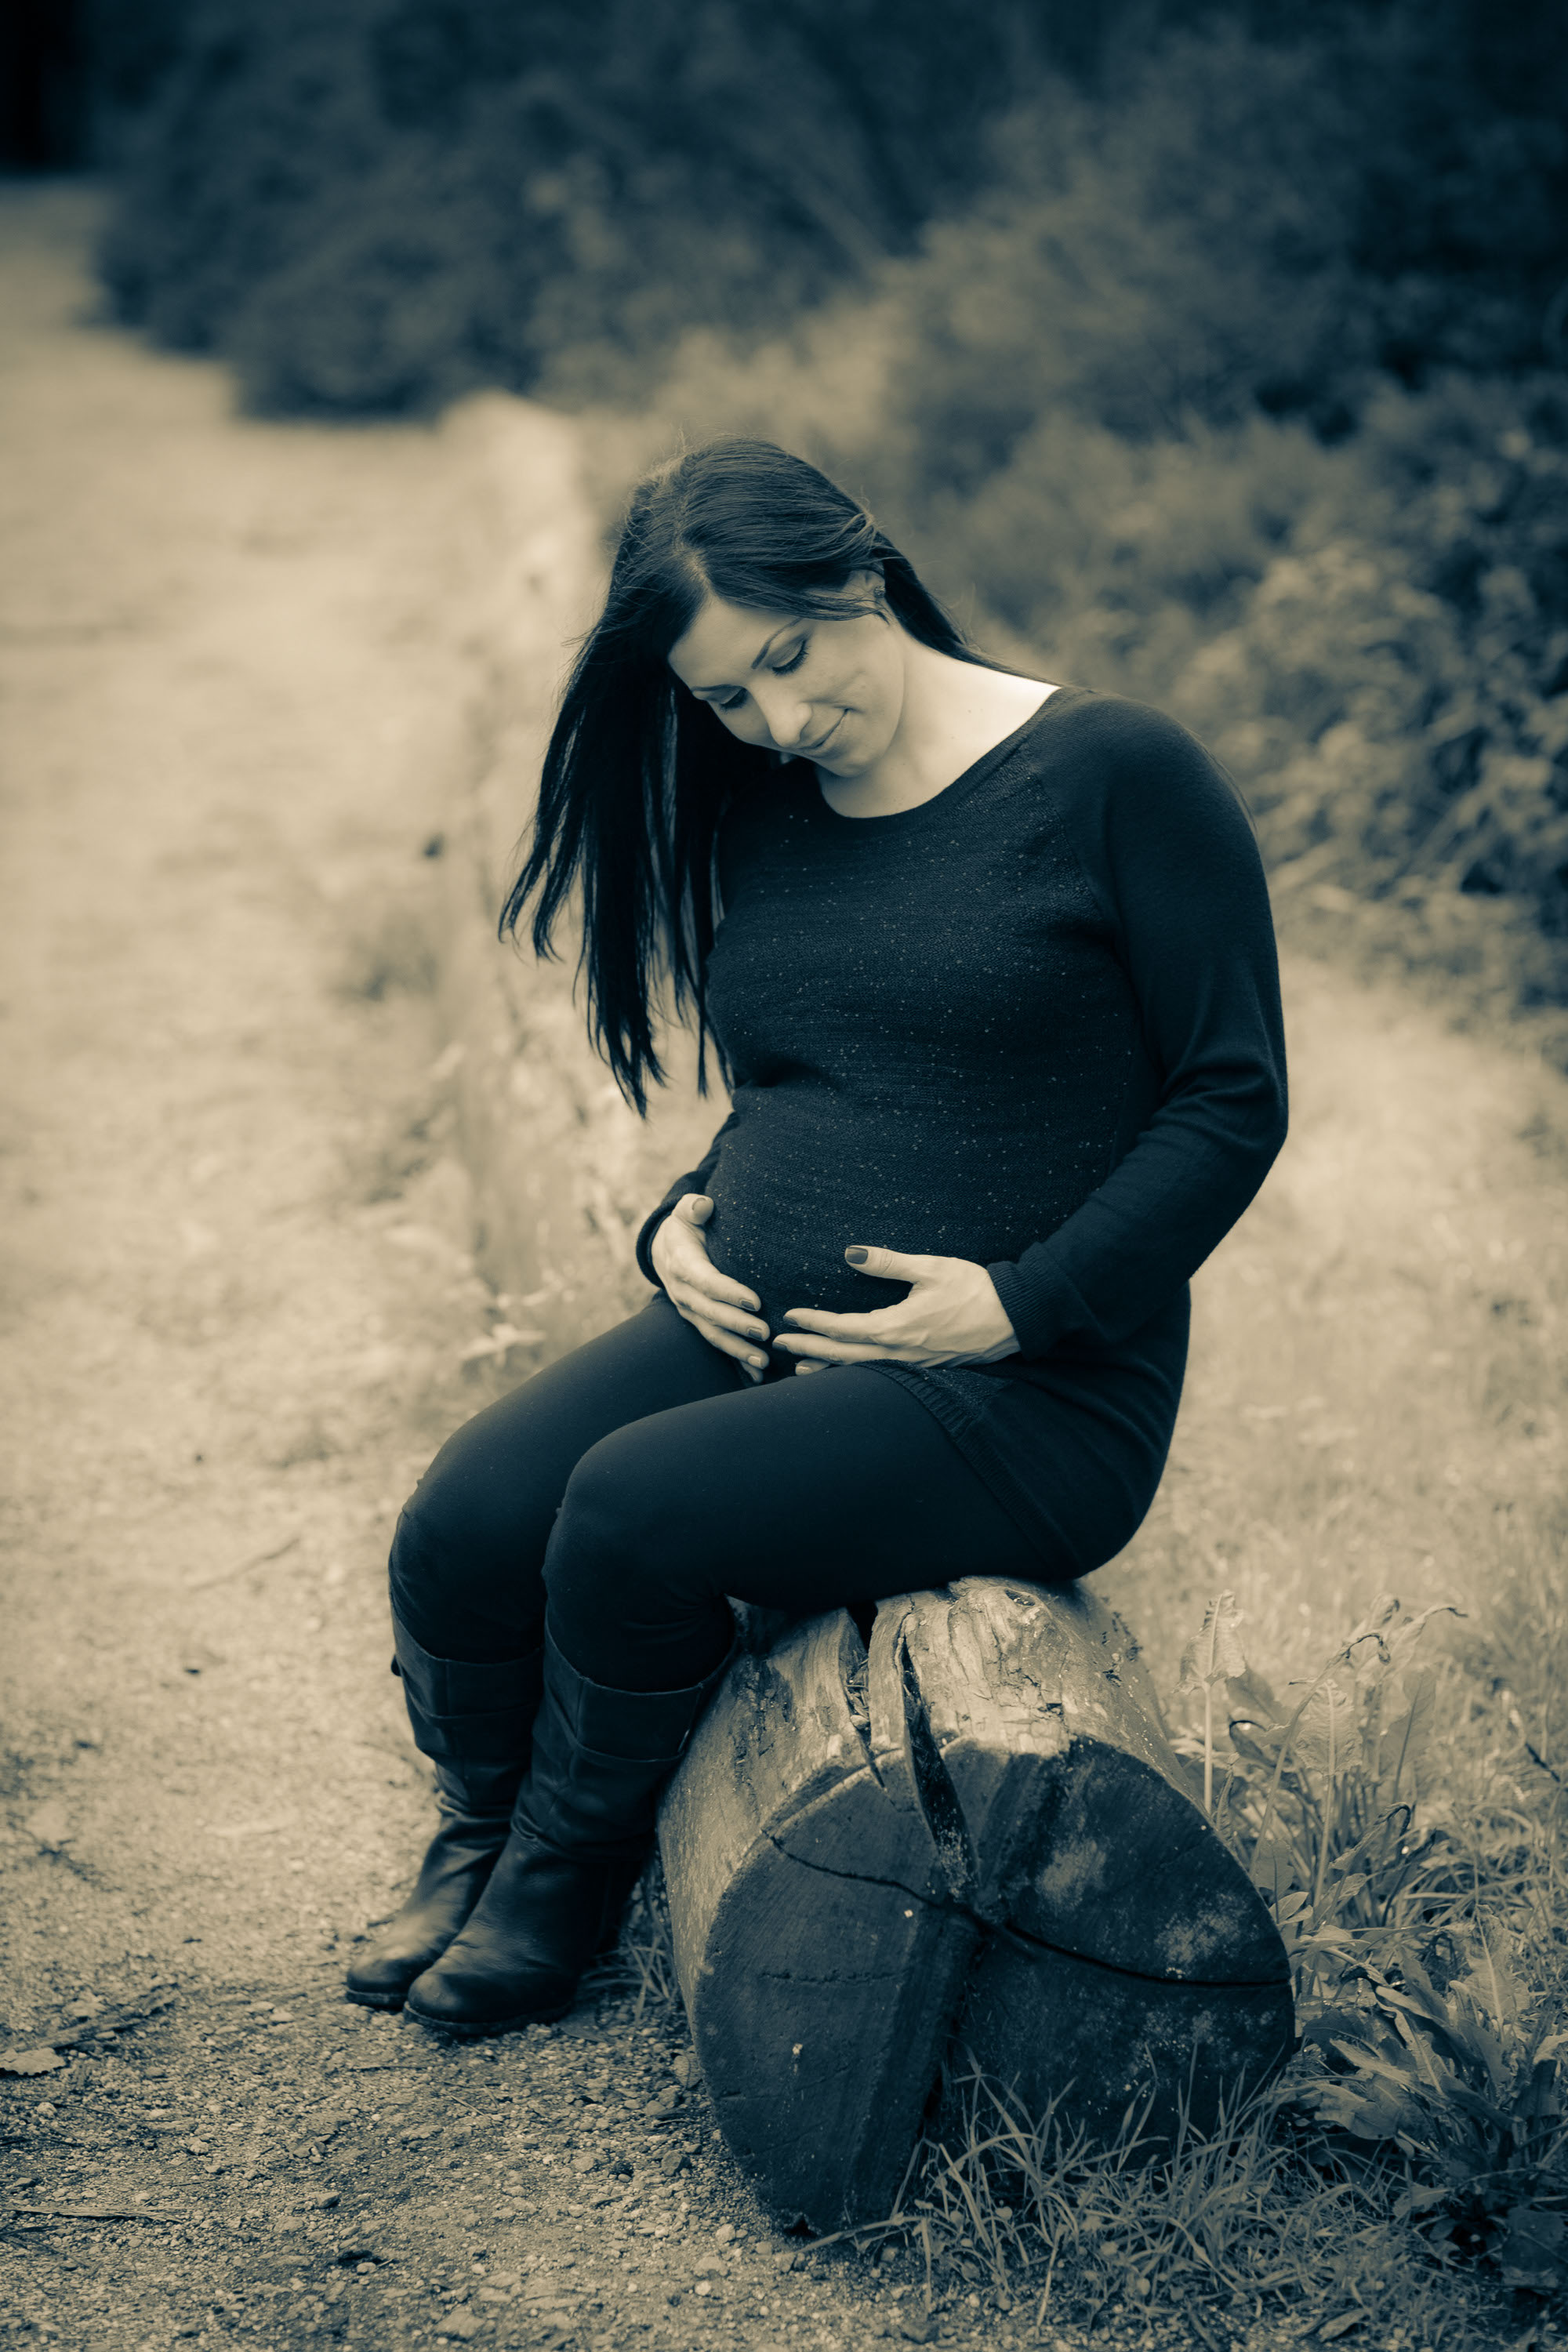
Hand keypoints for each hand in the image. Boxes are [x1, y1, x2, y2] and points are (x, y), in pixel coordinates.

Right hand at [650, 1195, 771, 1383]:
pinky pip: (717, 1342)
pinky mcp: (698, 1321)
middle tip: (765, 1333)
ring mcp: (689, 1311)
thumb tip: (703, 1206)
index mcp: (682, 1264)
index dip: (728, 1292)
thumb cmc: (686, 1226)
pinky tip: (756, 1376)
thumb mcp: (685, 1212)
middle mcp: (683, 1292)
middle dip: (738, 1325)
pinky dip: (735, 1361)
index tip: (755, 1300)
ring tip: (762, 1363)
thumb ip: (693, 1207)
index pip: (706, 1281)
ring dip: (737, 1350)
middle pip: (711, 1313)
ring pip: (713, 1334)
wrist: (664, 1249)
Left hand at [774, 1246, 1019, 1374]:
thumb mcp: (931, 1268)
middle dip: (809, 1350)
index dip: (814, 1323)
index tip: (790, 1317)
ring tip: (800, 1368)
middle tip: (778, 1346)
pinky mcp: (925, 1367)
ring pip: (860, 1370)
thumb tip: (850, 1253)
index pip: (843, 1328)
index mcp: (898, 1327)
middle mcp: (901, 1352)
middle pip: (844, 1355)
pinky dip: (855, 1372)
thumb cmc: (976, 1289)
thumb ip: (888, 1262)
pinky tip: (846, 1371)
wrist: (1016, 1317)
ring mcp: (913, 1364)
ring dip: (828, 1367)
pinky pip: (880, 1373)